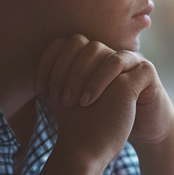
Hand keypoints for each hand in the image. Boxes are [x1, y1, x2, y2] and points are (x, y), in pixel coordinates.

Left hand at [35, 36, 173, 157]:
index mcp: (89, 56)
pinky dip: (101, 80)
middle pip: (78, 42)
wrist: (142, 132)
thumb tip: (29, 88)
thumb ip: (57, 92)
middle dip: (63, 70)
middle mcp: (107, 51)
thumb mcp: (77, 105)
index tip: (39, 91)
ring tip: (75, 101)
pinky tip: (91, 101)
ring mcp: (127, 57)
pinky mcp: (145, 69)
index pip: (61, 44)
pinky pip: (120, 63)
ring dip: (81, 75)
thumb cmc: (107, 119)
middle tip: (57, 98)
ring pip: (99, 50)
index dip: (46, 63)